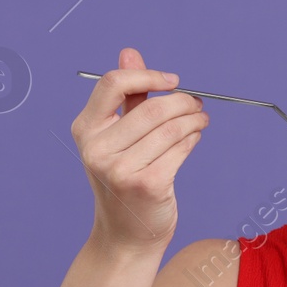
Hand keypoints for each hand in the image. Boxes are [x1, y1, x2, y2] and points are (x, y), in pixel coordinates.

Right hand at [70, 47, 208, 251]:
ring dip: (193, 119)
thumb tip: (130, 52)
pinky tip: (194, 137)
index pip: (113, 84)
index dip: (147, 76)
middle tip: (196, 103)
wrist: (126, 235)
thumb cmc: (124, 180)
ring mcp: (120, 169)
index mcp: (85, 130)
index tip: (171, 80)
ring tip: (200, 119)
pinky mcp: (147, 184)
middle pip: (151, 107)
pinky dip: (193, 138)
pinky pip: (180, 148)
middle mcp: (97, 149)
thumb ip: (126, 96)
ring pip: (171, 128)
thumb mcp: (117, 136)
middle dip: (182, 101)